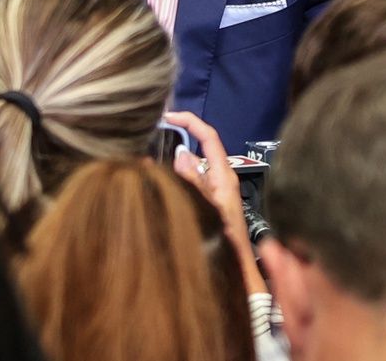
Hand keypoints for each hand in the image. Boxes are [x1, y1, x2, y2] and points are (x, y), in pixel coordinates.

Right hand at [163, 110, 266, 294]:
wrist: (238, 269)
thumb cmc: (227, 239)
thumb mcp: (210, 207)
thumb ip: (196, 181)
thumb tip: (181, 153)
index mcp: (224, 173)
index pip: (209, 136)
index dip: (190, 121)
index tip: (168, 116)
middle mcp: (219, 178)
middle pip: (197, 150)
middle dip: (176, 142)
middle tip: (150, 139)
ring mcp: (213, 190)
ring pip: (190, 168)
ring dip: (172, 163)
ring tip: (146, 163)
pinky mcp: (207, 202)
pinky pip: (189, 183)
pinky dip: (174, 179)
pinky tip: (156, 184)